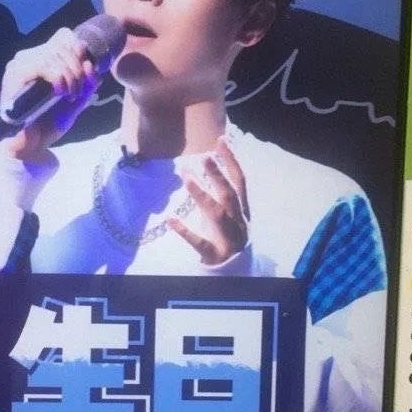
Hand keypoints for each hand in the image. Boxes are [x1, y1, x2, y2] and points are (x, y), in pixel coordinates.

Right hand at [0, 28, 102, 163]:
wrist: (29, 147)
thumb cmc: (47, 126)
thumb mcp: (73, 106)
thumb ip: (85, 89)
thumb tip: (98, 74)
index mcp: (41, 61)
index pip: (63, 37)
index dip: (79, 48)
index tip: (88, 69)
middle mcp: (28, 58)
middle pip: (62, 45)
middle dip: (79, 68)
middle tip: (80, 90)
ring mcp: (20, 65)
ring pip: (56, 54)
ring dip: (71, 76)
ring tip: (71, 95)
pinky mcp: (16, 74)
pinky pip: (45, 65)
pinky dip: (59, 78)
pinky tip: (61, 93)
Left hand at [170, 137, 250, 265]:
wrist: (236, 271)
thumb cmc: (228, 236)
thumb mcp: (228, 213)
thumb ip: (219, 191)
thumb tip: (208, 162)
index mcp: (241, 209)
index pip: (239, 180)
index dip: (232, 160)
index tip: (221, 140)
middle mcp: (237, 220)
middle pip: (229, 194)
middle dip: (218, 176)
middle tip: (204, 157)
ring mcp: (227, 237)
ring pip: (216, 214)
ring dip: (202, 195)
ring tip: (186, 178)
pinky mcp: (214, 254)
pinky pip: (199, 242)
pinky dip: (185, 231)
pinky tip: (170, 220)